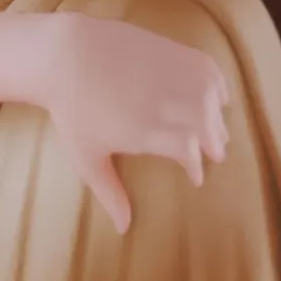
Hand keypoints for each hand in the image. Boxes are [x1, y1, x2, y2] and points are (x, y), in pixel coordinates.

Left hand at [45, 12, 229, 234]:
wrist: (63, 53)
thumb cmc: (71, 109)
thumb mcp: (86, 155)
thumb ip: (110, 192)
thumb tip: (124, 229)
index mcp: (148, 133)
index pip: (192, 156)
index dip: (197, 167)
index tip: (195, 176)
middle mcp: (168, 104)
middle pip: (210, 130)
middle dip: (213, 145)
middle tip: (213, 153)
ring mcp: (173, 75)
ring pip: (213, 103)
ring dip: (217, 119)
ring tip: (214, 130)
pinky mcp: (174, 51)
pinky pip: (209, 73)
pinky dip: (217, 87)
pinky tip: (215, 97)